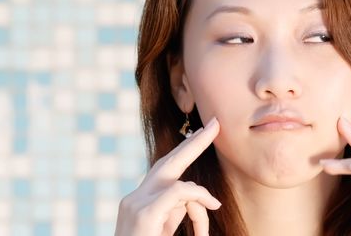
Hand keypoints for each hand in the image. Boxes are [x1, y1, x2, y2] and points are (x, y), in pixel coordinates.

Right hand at [114, 117, 220, 235]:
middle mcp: (134, 198)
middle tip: (215, 124)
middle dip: (194, 143)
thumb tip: (196, 198)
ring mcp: (136, 204)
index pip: (163, 171)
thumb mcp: (162, 231)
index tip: (200, 134)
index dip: (182, 151)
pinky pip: (178, 192)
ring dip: (200, 204)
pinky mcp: (144, 213)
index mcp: (139, 202)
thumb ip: (174, 213)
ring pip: (178, 182)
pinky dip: (197, 198)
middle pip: (167, 162)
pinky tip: (209, 212)